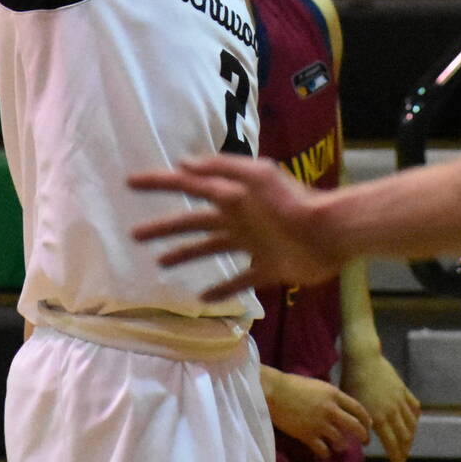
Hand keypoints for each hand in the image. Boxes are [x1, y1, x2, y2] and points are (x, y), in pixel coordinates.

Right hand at [130, 155, 342, 300]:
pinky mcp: (268, 270)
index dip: (159, 183)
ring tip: (160, 264)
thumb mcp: (256, 175)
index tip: (130, 183)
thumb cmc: (292, 202)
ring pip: (210, 250)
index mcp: (232, 196)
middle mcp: (238, 219)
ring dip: (185, 255)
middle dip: (164, 227)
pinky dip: (222, 290)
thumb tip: (182, 163)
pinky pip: (239, 281)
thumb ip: (221, 168)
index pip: (188, 187)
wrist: (330, 232)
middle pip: (192, 223)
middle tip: (135, 235)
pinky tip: (202, 298)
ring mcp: (252, 246)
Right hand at [265, 368, 369, 458]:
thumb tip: (340, 407)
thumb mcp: (317, 386)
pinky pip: (323, 450)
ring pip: (340, 440)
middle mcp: (330, 410)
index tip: (368, 425)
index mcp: (334, 394)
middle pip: (355, 426)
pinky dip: (326, 453)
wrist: (273, 392)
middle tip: (364, 441)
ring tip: (340, 447)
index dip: (366, 419)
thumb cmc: (292, 385)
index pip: (358, 408)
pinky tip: (325, 453)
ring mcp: (320, 424)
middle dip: (363, 436)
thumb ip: (330, 396)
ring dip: (342, 445)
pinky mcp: (308, 435)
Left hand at [340, 350, 419, 461]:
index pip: (391, 444)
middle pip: (404, 437)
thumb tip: (366, 442)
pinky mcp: (403, 390)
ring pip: (411, 424)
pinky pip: (414, 407)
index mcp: (378, 417)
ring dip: (411, 437)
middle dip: (404, 451)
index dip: (396, 457)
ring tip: (407, 445)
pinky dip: (415, 418)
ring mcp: (400, 400)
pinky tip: (413, 423)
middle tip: (402, 460)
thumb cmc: (351, 381)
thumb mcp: (351, 405)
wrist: (363, 358)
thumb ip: (359, 425)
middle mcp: (392, 411)